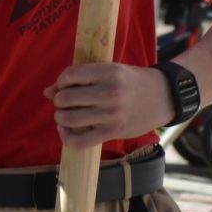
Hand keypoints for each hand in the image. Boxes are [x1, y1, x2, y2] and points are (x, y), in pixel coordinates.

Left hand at [45, 62, 174, 148]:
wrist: (163, 97)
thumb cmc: (132, 81)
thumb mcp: (110, 70)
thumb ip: (81, 78)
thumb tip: (47, 91)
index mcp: (108, 72)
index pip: (70, 75)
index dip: (60, 81)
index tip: (63, 86)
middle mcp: (109, 93)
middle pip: (66, 98)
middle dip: (59, 101)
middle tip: (63, 102)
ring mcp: (111, 114)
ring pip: (70, 119)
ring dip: (60, 117)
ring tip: (65, 115)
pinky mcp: (113, 132)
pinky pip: (81, 141)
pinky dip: (67, 138)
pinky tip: (65, 131)